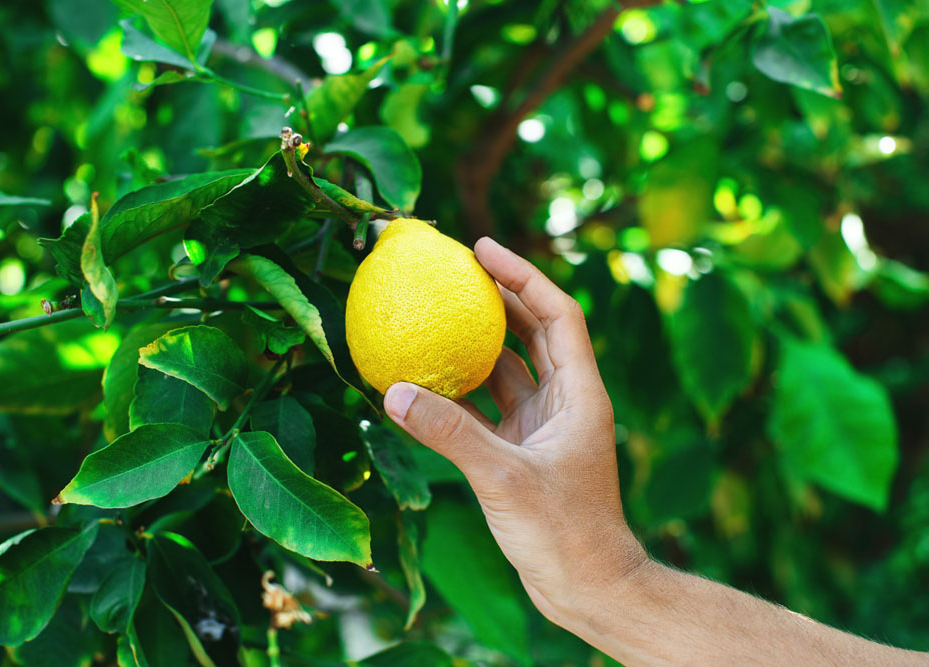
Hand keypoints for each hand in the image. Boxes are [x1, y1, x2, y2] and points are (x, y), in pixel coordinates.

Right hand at [384, 237, 646, 635]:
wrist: (587, 588)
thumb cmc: (565, 534)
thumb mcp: (504, 479)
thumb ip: (448, 435)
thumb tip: (393, 392)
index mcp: (580, 394)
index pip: (558, 313)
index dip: (524, 274)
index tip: (483, 249)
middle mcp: (564, 401)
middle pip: (534, 330)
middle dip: (499, 296)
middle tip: (456, 268)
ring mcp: (542, 426)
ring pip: (509, 368)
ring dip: (477, 342)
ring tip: (437, 314)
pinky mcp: (522, 451)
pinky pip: (486, 408)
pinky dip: (458, 393)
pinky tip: (423, 382)